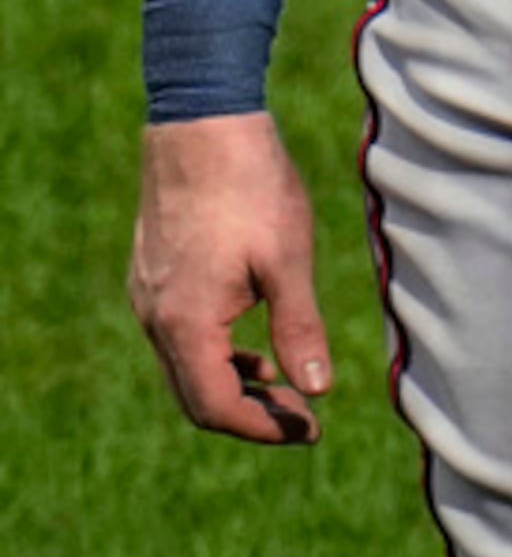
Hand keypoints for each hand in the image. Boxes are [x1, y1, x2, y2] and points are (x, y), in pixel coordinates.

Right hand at [130, 112, 332, 444]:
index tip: (311, 430)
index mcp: (186, 324)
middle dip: (252, 414)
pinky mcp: (154, 278)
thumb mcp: (288, 261)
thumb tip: (319, 389)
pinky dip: (219, 353)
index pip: (217, 406)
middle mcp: (155, 319)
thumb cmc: (252, 188)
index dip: (265, 427)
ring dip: (235, 384)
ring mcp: (148, 298)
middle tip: (304, 419)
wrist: (202, 126)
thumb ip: (300, 328)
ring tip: (288, 388)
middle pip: (196, 396)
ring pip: (187, 367)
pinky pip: (181, 337)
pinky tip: (257, 346)